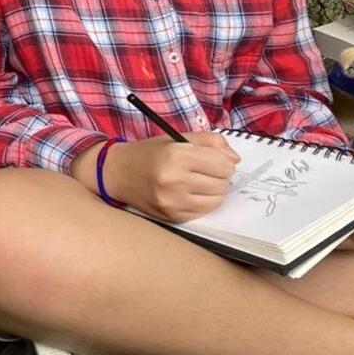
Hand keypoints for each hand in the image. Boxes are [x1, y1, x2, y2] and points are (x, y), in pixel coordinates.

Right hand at [102, 134, 240, 222]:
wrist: (118, 173)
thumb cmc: (149, 152)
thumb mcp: (177, 137)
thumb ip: (210, 142)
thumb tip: (235, 159)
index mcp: (176, 155)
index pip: (223, 165)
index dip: (223, 161)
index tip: (215, 159)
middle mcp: (174, 180)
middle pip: (222, 183)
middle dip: (220, 176)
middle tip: (206, 170)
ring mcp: (173, 202)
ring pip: (216, 200)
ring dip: (213, 191)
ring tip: (198, 181)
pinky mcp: (172, 217)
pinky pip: (203, 212)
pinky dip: (202, 202)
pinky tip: (189, 193)